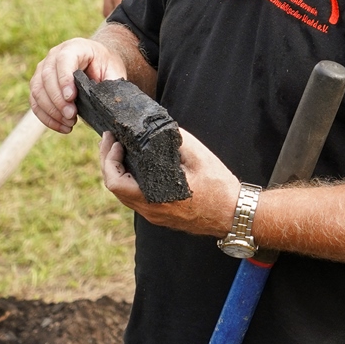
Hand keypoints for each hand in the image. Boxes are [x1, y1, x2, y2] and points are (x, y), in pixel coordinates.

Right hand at [29, 38, 126, 133]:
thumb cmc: (106, 66)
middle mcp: (54, 55)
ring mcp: (43, 69)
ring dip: (51, 110)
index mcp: (75, 47)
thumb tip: (106, 105)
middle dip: (58, 100)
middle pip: (47, 76)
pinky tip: (62, 126)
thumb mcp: (114, 70)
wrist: (97, 62)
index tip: (71, 98)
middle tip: (72, 116)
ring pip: (37, 90)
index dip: (64, 79)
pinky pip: (35, 102)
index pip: (64, 60)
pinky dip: (46, 117)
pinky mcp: (38, 84)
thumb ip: (111, 83)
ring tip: (69, 123)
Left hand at [101, 129, 240, 235]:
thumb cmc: (219, 187)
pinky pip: (136, 198)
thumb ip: (177, 141)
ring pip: (124, 194)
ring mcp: (155, 215)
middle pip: (115, 188)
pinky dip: (130, 179)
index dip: (109, 160)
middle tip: (110, 139)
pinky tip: (136, 165)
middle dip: (109, 161)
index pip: (116, 183)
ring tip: (120, 149)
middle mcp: (151, 210)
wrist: (235, 213)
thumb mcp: (199, 157)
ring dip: (118, 171)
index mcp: (156, 198)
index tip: (115, 140)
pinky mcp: (161, 215)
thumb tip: (161, 128)